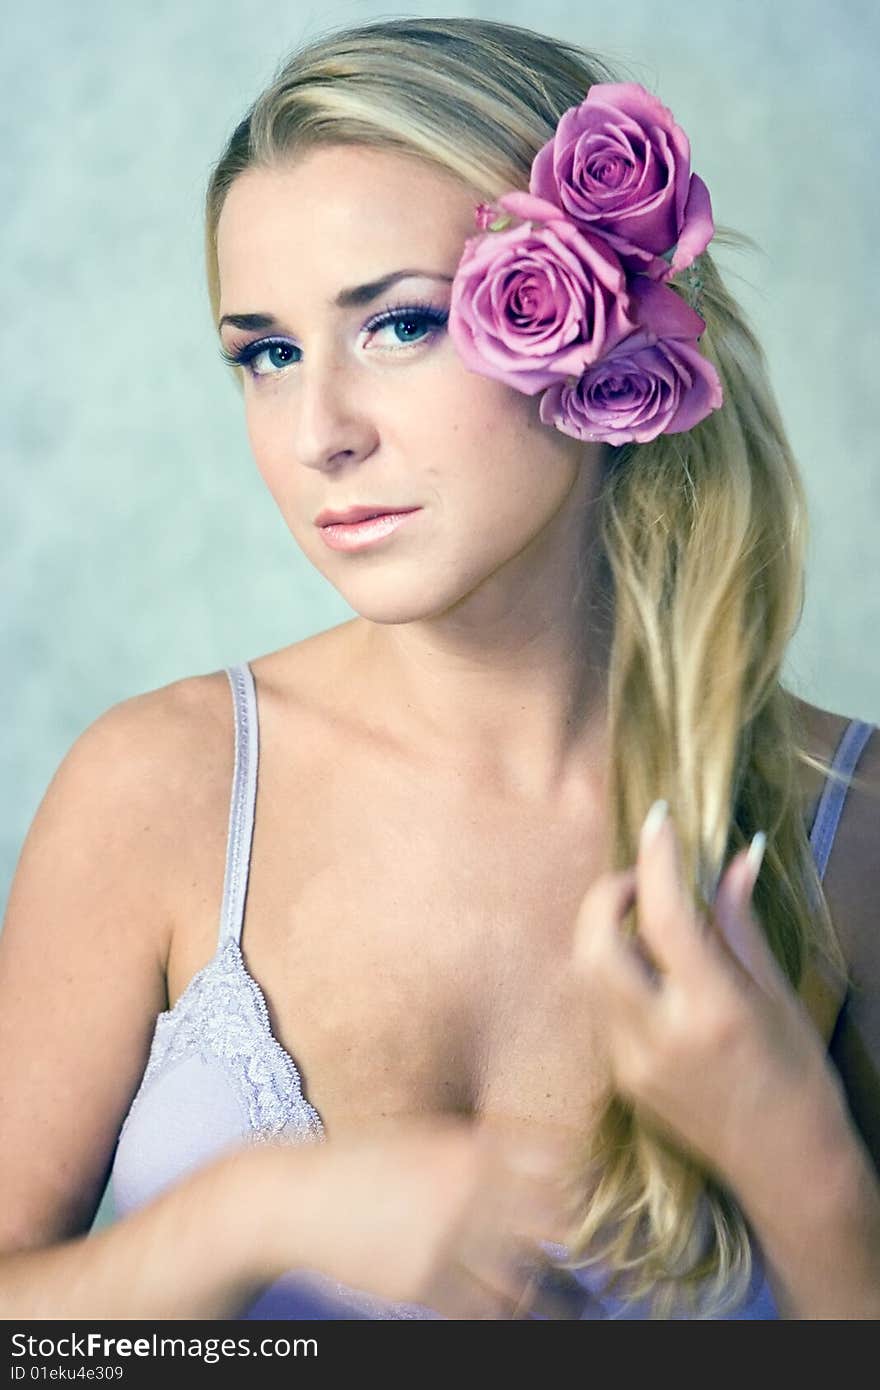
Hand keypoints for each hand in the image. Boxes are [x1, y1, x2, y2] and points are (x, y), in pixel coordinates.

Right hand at [263, 1111, 588, 1318]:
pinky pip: (485, 1308)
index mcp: (469, 1145)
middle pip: (556, 1218)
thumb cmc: (363, 1162)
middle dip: (581, 1238)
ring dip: (554, 1291)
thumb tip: (538, 1161)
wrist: (293, 1199)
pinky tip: (515, 1310)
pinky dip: (505, 1312)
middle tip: (605, 1255)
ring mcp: (446, 1238)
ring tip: (579, 1305)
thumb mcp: (423, 1137)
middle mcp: (466, 1188)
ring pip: (529, 1276)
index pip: (555, 1160)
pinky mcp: (423, 1284)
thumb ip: (477, 1149)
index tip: (604, 1197)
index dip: (587, 1179)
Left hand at [571, 801, 847, 1196]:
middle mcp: (661, 1037)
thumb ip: (740, 925)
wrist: (787, 1170)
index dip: (657, 857)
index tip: (660, 818)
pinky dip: (612, 970)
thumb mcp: (778, 996)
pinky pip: (598, 1005)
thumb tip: (737, 856)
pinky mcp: (620, 1080)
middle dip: (607, 894)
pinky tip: (646, 966)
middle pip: (597, 943)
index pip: (666, 916)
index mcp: (712, 1011)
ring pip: (587, 973)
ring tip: (645, 918)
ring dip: (604, 930)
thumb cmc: (798, 1078)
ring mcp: (632, 1063)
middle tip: (640, 879)